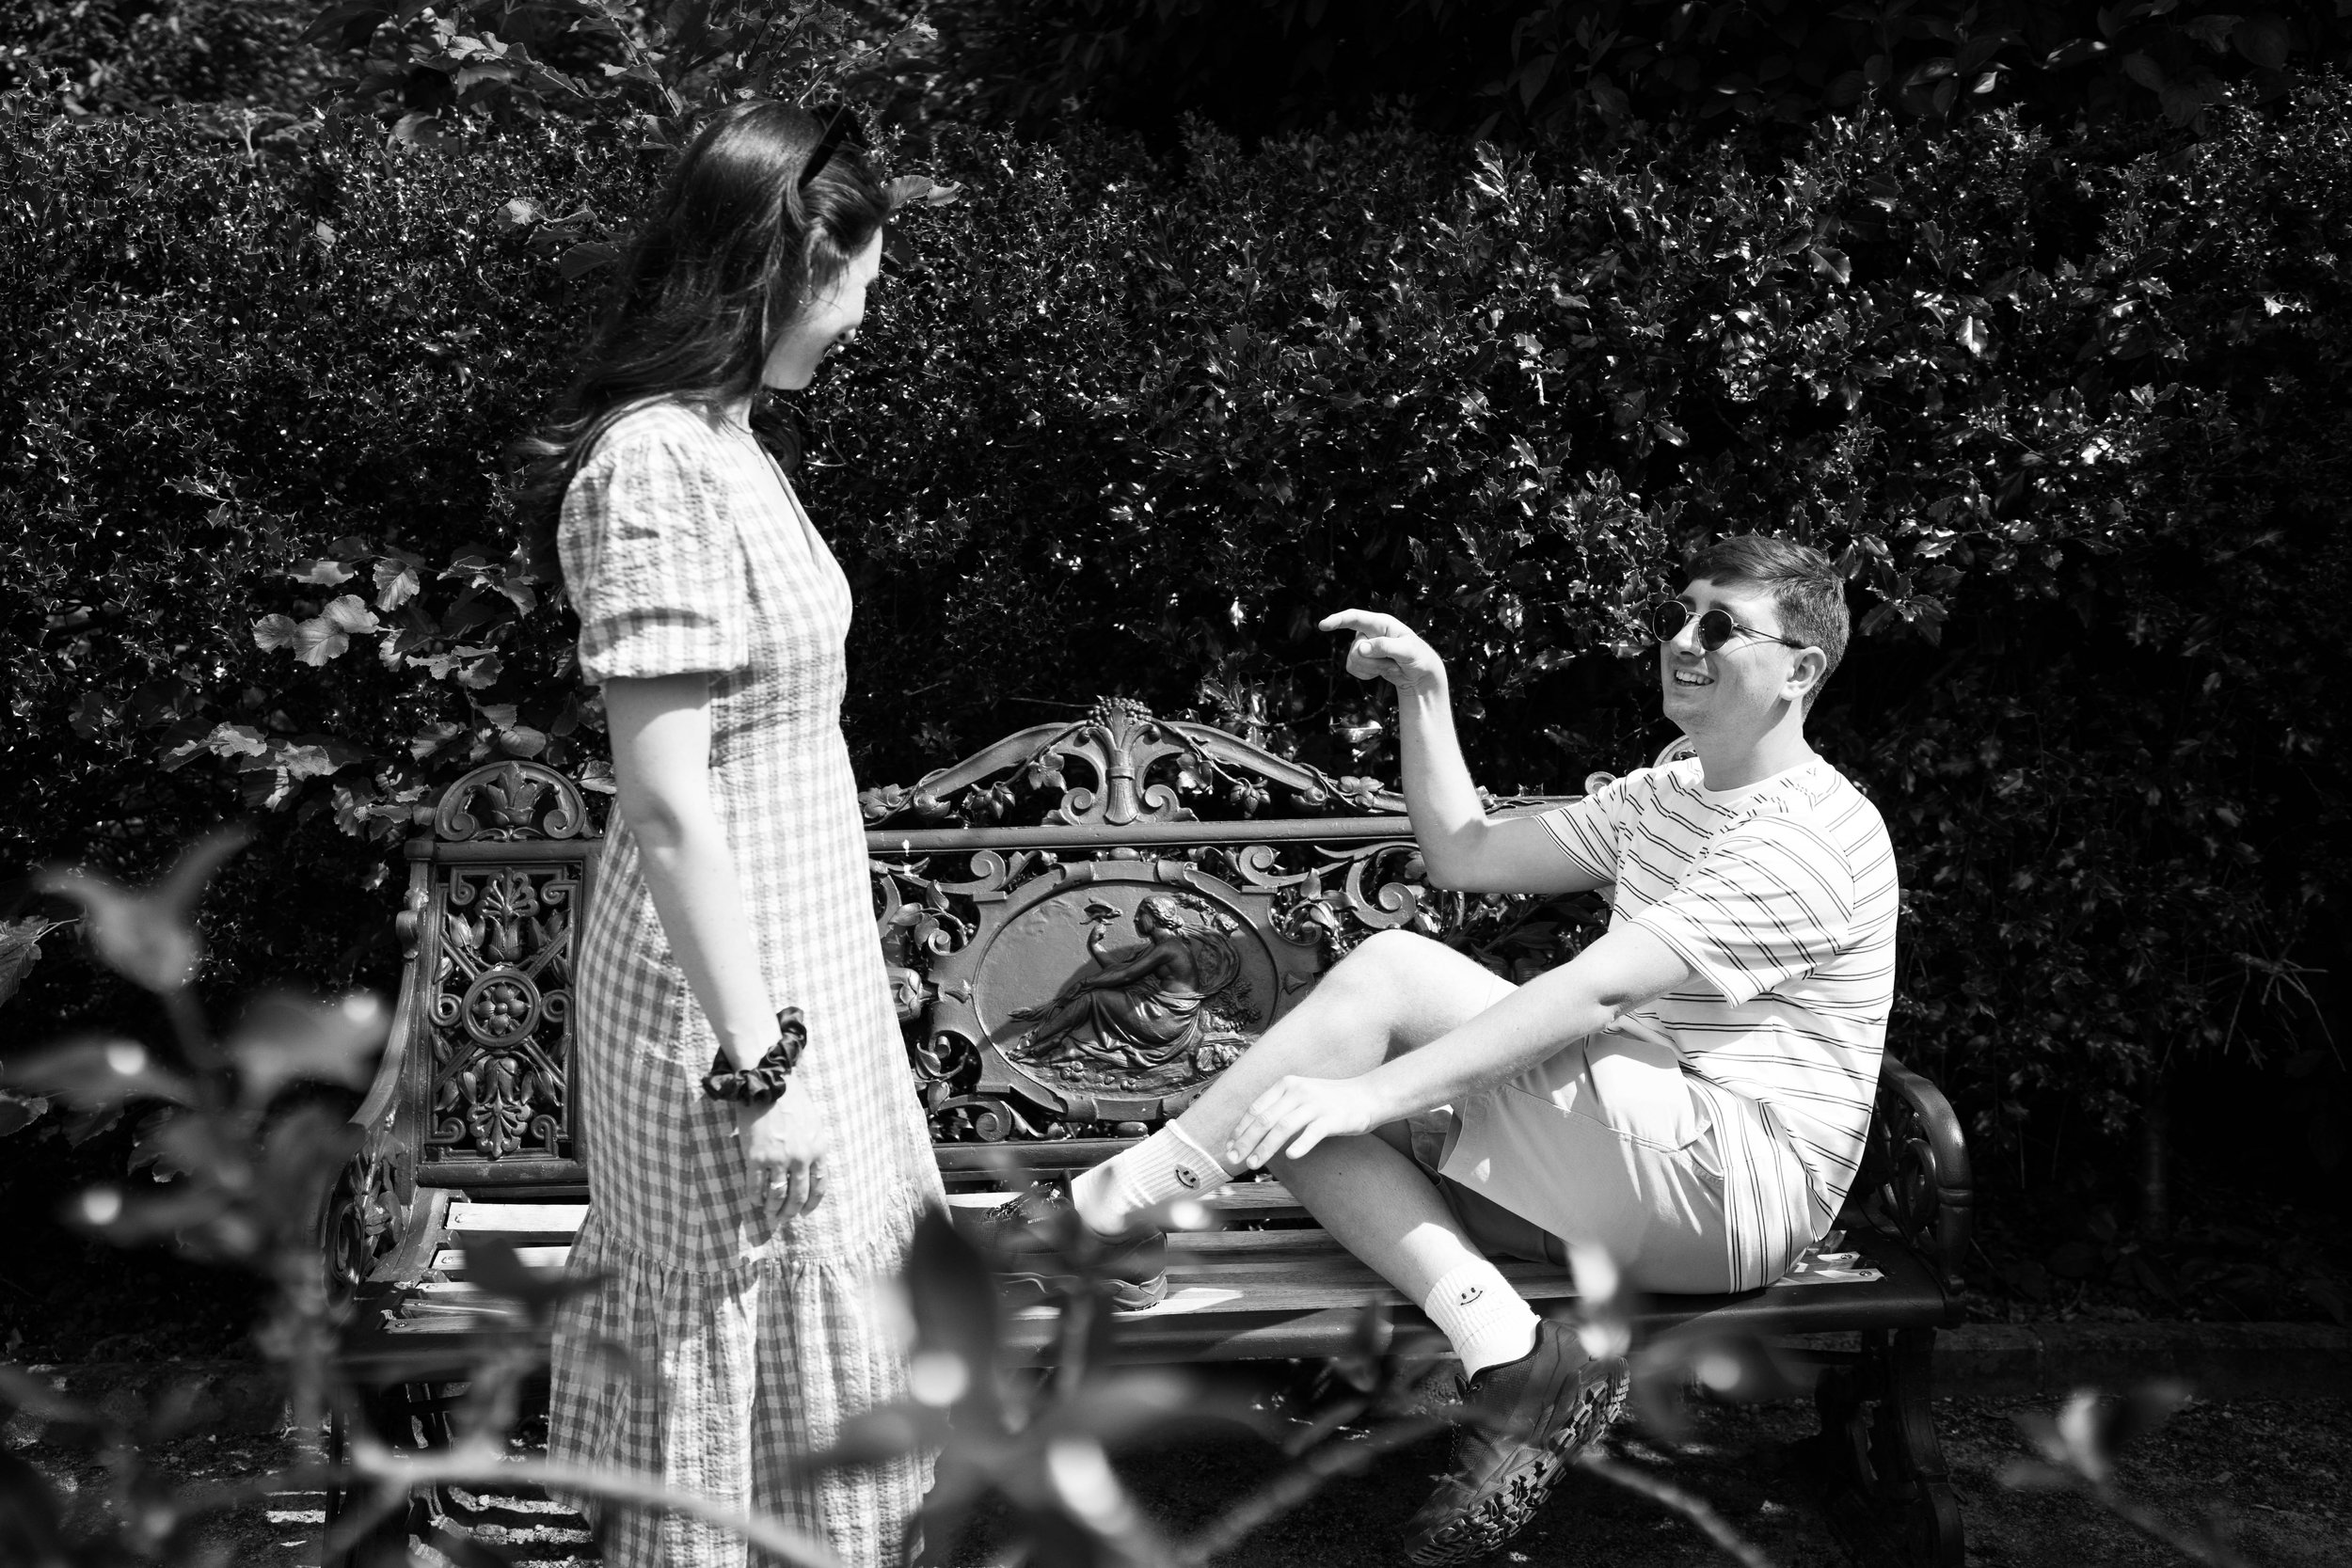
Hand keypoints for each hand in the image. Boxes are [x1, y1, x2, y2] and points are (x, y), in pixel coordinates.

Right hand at [735, 1094, 828, 1222]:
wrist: (768, 1083)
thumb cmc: (792, 1101)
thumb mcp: (814, 1125)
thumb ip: (813, 1149)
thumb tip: (809, 1172)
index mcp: (818, 1150)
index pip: (818, 1187)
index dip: (811, 1204)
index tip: (804, 1213)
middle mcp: (801, 1158)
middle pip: (798, 1196)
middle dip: (791, 1212)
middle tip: (784, 1219)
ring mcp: (778, 1159)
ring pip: (777, 1196)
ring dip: (773, 1210)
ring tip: (769, 1215)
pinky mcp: (756, 1157)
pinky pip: (755, 1187)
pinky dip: (755, 1198)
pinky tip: (754, 1201)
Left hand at [1224, 1074, 1390, 1169]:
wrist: (1367, 1095)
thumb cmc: (1329, 1101)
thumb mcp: (1300, 1096)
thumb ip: (1278, 1109)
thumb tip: (1251, 1133)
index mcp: (1286, 1085)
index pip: (1256, 1109)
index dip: (1240, 1129)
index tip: (1229, 1147)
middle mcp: (1298, 1092)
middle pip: (1265, 1119)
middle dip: (1246, 1141)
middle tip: (1234, 1160)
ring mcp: (1315, 1104)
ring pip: (1283, 1127)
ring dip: (1265, 1148)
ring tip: (1253, 1164)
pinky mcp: (1332, 1118)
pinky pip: (1313, 1132)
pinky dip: (1300, 1144)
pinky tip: (1290, 1156)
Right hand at [1320, 610, 1445, 693]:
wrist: (1419, 674)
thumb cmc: (1418, 657)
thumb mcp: (1408, 651)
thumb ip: (1385, 647)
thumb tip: (1361, 648)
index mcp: (1381, 623)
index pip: (1355, 617)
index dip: (1338, 620)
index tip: (1323, 625)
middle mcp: (1369, 632)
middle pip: (1356, 649)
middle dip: (1374, 662)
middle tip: (1394, 664)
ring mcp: (1364, 646)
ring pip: (1353, 661)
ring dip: (1373, 669)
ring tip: (1391, 666)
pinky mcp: (1361, 660)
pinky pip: (1353, 669)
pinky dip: (1368, 674)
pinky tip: (1381, 671)